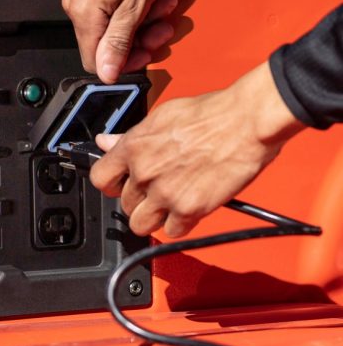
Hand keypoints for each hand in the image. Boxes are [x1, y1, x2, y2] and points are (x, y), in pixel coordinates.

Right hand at [63, 0, 187, 82]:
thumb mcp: (136, 2)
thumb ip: (118, 40)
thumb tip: (106, 72)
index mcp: (83, 14)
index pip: (96, 61)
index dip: (124, 63)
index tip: (148, 54)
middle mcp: (75, 4)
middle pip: (106, 41)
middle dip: (141, 38)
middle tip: (164, 26)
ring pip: (112, 21)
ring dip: (143, 19)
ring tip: (165, 2)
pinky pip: (110, 3)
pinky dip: (134, 3)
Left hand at [90, 62, 305, 237]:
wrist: (246, 121)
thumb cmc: (211, 114)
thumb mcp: (161, 117)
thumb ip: (131, 137)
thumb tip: (106, 142)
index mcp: (133, 147)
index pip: (100, 179)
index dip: (110, 184)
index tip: (120, 184)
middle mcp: (144, 172)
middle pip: (123, 204)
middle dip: (139, 199)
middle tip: (158, 190)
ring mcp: (164, 193)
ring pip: (140, 224)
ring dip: (154, 217)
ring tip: (170, 204)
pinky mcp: (189, 209)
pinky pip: (172, 232)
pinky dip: (180, 225)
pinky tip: (189, 209)